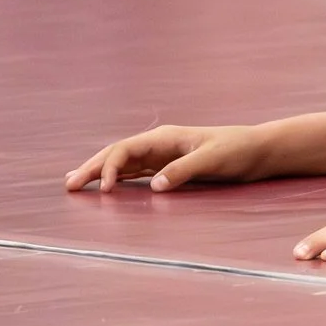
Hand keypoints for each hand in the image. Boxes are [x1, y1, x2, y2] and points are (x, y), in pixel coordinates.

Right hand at [66, 123, 270, 192]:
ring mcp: (163, 154)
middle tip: (68, 185)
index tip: (102, 188)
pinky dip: (118, 177)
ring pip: (123, 162)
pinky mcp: (170, 166)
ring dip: (100, 172)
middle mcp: (159, 144)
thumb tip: (154, 185)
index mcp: (165, 137)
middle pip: (117, 153)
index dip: (109, 167)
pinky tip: (106, 186)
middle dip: (92, 167)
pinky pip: (137, 171)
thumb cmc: (238, 151)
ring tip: (74, 183)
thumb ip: (183, 170)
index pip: (126, 149)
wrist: (258, 150)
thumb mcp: (212, 159)